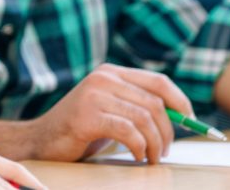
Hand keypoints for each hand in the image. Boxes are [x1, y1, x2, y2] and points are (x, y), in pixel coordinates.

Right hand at [26, 64, 193, 163]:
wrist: (39, 141)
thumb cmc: (78, 129)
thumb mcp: (109, 109)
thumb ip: (135, 104)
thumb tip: (181, 116)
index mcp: (111, 72)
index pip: (159, 81)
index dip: (180, 102)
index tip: (190, 121)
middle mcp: (103, 78)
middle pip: (155, 103)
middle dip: (168, 131)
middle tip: (164, 151)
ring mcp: (94, 95)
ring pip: (145, 119)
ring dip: (155, 144)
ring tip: (150, 157)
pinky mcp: (87, 116)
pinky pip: (128, 132)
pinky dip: (139, 147)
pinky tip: (136, 156)